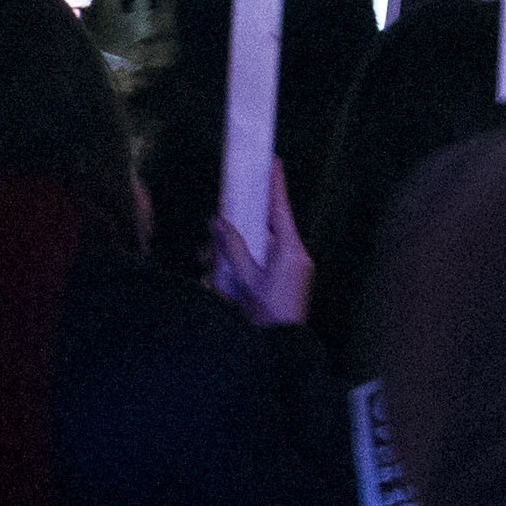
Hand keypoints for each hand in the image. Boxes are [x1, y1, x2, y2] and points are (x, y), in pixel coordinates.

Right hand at [208, 159, 314, 326]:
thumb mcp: (245, 279)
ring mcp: (293, 266)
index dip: (276, 185)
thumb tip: (217, 221)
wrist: (282, 343)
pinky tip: (222, 268)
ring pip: (264, 244)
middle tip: (229, 205)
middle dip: (246, 218)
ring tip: (209, 251)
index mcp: (290, 249)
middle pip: (269, 225)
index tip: (273, 161)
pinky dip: (247, 259)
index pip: (281, 209)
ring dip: (238, 245)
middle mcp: (296, 253)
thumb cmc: (266, 311)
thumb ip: (232, 248)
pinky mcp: (287, 278)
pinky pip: (266, 259)